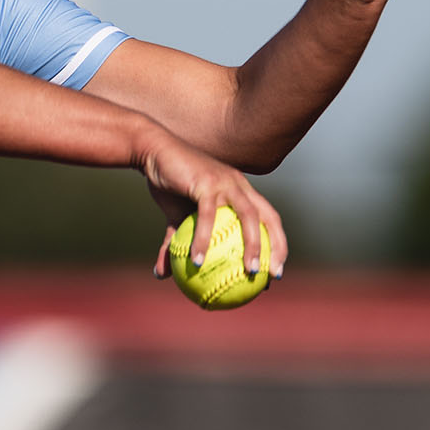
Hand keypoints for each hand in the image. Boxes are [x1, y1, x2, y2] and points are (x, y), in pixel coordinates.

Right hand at [139, 133, 286, 281]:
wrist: (152, 152)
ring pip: (249, 216)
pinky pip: (209, 217)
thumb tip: (162, 275)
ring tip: (249, 271)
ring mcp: (226, 182)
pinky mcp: (207, 183)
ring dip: (253, 245)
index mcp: (239, 191)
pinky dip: (203, 240)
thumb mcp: (174, 219)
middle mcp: (239, 186)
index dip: (276, 244)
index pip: (268, 218)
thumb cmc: (167, 184)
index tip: (272, 272)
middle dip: (277, 246)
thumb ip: (176, 244)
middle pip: (269, 217)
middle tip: (272, 276)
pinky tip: (197, 261)